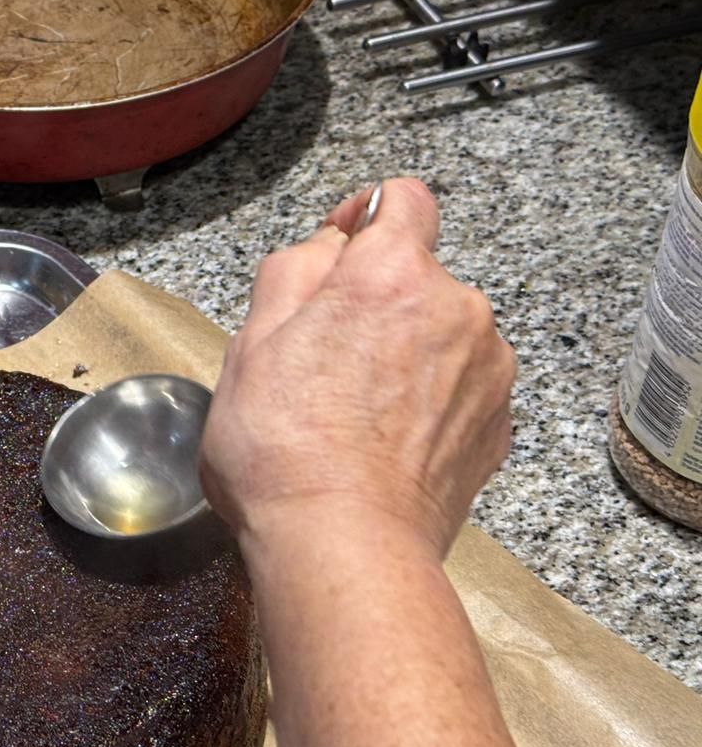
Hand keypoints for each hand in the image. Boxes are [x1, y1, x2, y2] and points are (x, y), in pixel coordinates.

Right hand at [199, 178, 515, 557]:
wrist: (344, 545)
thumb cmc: (284, 451)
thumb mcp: (249, 343)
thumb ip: (294, 270)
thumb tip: (330, 244)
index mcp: (392, 275)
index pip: (404, 201)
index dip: (365, 218)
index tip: (340, 251)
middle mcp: (458, 309)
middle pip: (416, 278)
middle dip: (373, 305)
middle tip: (319, 362)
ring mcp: (487, 370)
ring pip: (440, 335)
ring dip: (404, 355)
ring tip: (352, 413)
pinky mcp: (497, 425)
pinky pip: (459, 389)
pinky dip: (427, 404)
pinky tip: (384, 443)